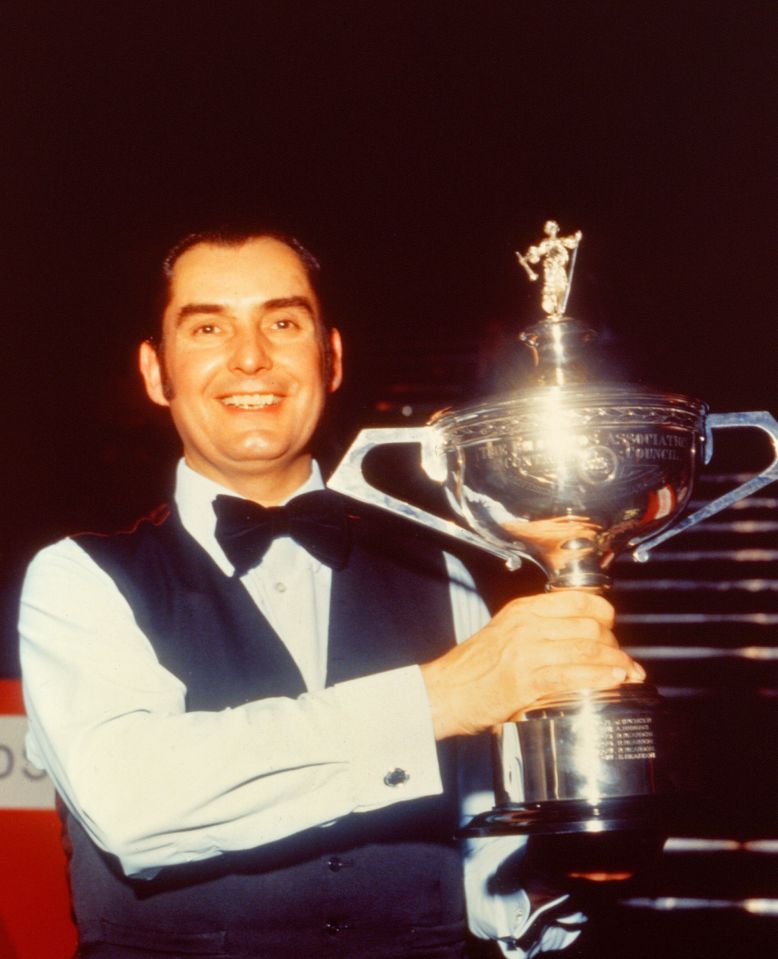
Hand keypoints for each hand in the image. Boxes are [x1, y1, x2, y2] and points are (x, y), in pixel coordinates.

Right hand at [420, 590, 643, 739]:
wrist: (444, 692)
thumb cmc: (472, 669)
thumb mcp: (504, 634)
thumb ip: (536, 631)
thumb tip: (576, 639)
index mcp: (522, 610)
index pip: (577, 599)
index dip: (604, 612)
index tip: (613, 626)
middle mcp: (526, 625)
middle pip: (588, 625)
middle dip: (615, 644)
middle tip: (624, 660)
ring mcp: (526, 651)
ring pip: (586, 649)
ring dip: (615, 662)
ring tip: (628, 672)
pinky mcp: (526, 680)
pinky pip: (573, 674)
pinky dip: (599, 677)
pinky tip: (612, 681)